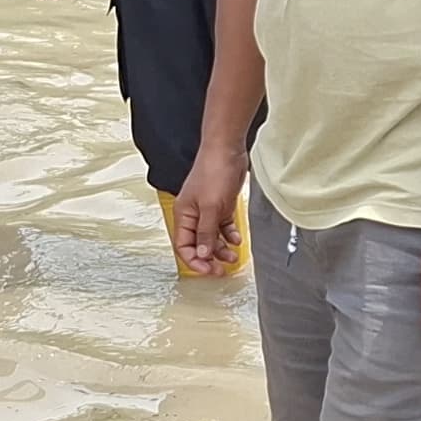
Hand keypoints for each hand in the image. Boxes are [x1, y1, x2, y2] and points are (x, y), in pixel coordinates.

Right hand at [172, 149, 247, 277]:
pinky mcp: (221, 206)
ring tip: (232, 256)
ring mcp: (207, 211)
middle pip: (197, 245)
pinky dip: (229, 235)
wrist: (227, 149)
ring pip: (211, 238)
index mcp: (184, 215)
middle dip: (209, 258)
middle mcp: (193, 215)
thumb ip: (206, 233)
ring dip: (221, 249)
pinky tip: (236, 239)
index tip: (208, 270)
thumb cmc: (214, 171)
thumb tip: (202, 255)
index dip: (194, 261)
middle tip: (221, 270)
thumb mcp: (211, 207)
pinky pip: (222, 227)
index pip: (183, 246)